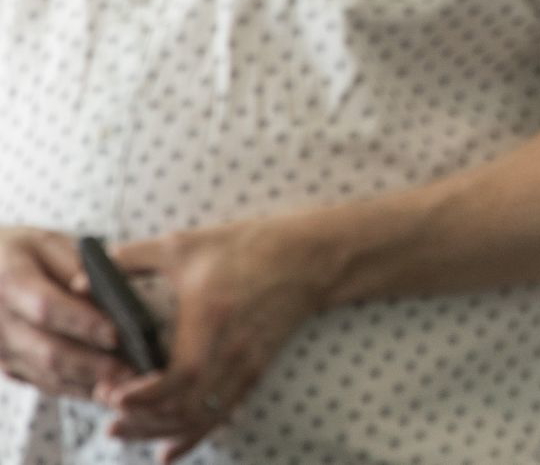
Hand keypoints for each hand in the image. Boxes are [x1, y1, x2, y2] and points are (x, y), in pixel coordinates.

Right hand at [0, 228, 131, 401]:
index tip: (118, 333)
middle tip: (133, 371)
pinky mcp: (5, 367)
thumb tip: (110, 297)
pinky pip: (42, 383)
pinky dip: (76, 388)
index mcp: (9, 280)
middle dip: (94, 364)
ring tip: (129, 383)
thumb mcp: (48, 244)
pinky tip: (107, 387)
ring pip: (46, 375)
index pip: (47, 308)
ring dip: (89, 383)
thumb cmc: (24, 252)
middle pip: (47, 351)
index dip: (83, 323)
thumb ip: (76, 267)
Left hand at [100, 217, 332, 462]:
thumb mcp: (186, 245)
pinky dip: (192, 436)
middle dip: (142, 419)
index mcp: (212, 317)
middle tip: (109, 416)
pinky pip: (221, 414)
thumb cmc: (247, 246)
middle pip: (186, 406)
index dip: (146, 395)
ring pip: (201, 416)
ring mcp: (246, 364)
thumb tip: (79, 281)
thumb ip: (132, 258)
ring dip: (160, 431)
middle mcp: (231, 349)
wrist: (310, 257)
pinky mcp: (255, 370)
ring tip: (124, 431)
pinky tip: (167, 450)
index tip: (114, 396)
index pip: (180, 375)